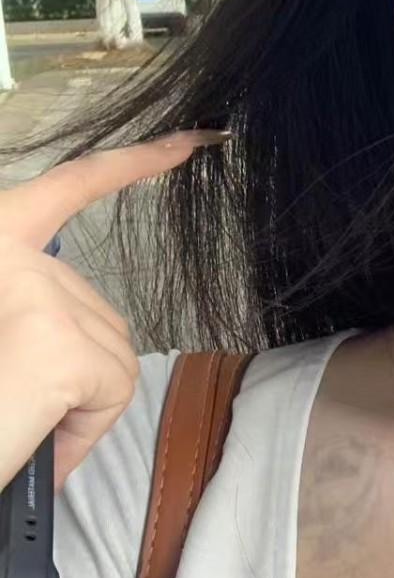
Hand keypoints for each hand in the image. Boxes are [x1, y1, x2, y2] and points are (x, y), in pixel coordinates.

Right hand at [0, 132, 230, 490]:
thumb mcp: (7, 337)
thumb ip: (26, 315)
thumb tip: (58, 350)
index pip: (70, 186)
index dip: (134, 162)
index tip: (192, 142)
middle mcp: (11, 251)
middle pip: (92, 310)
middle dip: (72, 370)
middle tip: (17, 406)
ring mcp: (39, 294)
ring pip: (108, 355)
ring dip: (74, 405)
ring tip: (16, 421)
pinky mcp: (60, 345)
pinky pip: (110, 394)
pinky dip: (81, 432)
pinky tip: (35, 436)